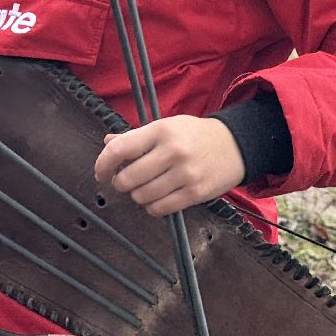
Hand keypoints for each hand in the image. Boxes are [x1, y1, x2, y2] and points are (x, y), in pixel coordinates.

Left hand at [93, 115, 245, 216]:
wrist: (234, 145)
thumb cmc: (195, 135)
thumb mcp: (166, 126)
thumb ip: (136, 136)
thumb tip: (107, 143)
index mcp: (161, 130)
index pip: (120, 149)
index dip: (103, 164)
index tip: (101, 173)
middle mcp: (172, 151)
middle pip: (128, 178)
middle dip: (120, 183)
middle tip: (125, 180)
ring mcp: (185, 174)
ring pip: (142, 196)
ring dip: (137, 196)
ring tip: (145, 187)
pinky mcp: (195, 193)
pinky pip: (160, 209)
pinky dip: (152, 207)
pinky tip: (157, 198)